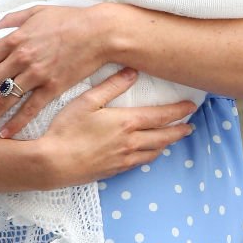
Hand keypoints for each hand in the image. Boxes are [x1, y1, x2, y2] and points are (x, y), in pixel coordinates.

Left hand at [0, 3, 115, 135]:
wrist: (99, 32)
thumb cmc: (69, 19)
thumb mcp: (37, 11)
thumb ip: (11, 19)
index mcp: (15, 39)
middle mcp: (21, 58)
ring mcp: (36, 74)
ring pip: (4, 100)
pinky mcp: (53, 87)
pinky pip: (29, 109)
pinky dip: (15, 124)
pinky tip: (5, 134)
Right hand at [39, 69, 196, 184]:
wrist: (51, 163)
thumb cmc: (66, 129)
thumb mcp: (87, 101)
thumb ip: (112, 85)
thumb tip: (132, 71)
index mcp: (127, 122)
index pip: (161, 116)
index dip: (178, 111)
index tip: (191, 107)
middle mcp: (130, 142)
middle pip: (163, 136)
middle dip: (179, 130)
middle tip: (190, 125)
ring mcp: (123, 159)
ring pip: (154, 151)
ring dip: (167, 143)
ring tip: (174, 138)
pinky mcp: (114, 171)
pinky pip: (140, 163)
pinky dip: (151, 156)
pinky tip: (150, 153)